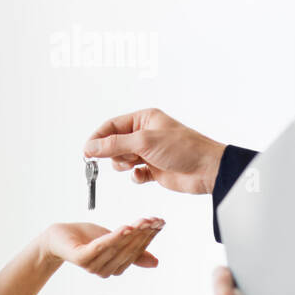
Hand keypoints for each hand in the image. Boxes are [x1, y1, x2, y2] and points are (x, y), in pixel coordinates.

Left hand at [40, 218, 163, 277]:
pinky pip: (102, 247)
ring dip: (133, 233)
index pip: (136, 252)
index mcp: (115, 268)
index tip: (160, 222)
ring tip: (144, 221)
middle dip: (144, 234)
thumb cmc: (86, 239)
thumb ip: (133, 252)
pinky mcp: (82, 258)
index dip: (149, 237)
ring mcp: (93, 265)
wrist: (58, 237)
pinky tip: (126, 227)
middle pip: (129, 250)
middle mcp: (105, 270)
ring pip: (118, 247)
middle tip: (155, 220)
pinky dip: (115, 237)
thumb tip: (156, 263)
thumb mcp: (113, 241)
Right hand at [82, 108, 226, 194]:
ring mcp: (149, 152)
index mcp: (144, 119)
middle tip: (116, 159)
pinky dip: (135, 176)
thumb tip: (90, 147)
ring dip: (123, 164)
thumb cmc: (183, 148)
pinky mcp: (154, 169)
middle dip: (112, 152)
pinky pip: (134, 173)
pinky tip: (143, 175)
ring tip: (135, 164)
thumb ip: (115, 144)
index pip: (112, 125)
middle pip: (114, 143)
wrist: (207, 170)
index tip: (87, 152)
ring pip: (122, 158)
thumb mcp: (144, 142)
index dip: (98, 138)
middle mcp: (145, 133)